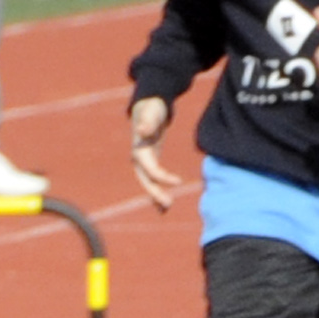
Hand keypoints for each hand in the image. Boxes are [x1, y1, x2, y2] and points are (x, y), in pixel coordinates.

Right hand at [128, 97, 183, 212]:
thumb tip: (142, 130)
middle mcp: (139, 160)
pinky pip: (154, 181)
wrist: (147, 108)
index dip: (163, 177)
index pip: (150, 170)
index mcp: (139, 151)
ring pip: (148, 184)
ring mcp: (144, 163)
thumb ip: (147, 123)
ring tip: (166, 210)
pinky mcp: (150, 163)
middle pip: (146, 181)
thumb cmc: (151, 110)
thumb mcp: (150, 114)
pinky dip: (158, 192)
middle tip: (168, 204)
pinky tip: (165, 206)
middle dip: (156, 193)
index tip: (179, 182)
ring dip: (156, 197)